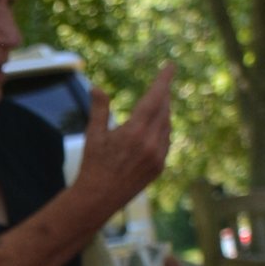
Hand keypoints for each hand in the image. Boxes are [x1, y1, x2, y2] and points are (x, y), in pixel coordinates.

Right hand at [69, 66, 175, 220]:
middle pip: (164, 109)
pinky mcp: (159, 167)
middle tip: (163, 82)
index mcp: (134, 132)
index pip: (155, 98)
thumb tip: (97, 88)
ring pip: (167, 125)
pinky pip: (166, 141)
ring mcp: (157, 156)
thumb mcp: (93, 135)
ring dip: (164, 111)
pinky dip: (163, 129)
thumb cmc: (93, 165)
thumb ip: (99, 109)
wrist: (98, 198)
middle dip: (163, 94)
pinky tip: (157, 126)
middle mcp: (150, 143)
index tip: (171, 66)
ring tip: (159, 102)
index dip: (164, 81)